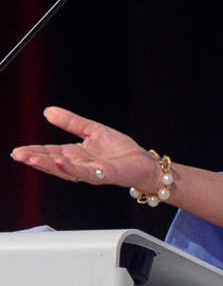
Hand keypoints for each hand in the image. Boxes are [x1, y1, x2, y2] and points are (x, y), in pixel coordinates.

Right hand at [11, 107, 160, 191]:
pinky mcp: (102, 174)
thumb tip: (49, 111)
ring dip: (47, 164)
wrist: (141, 162)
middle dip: (35, 159)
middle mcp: (79, 164)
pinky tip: (61, 162)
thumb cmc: (119, 150)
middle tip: (17, 155)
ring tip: (31, 159)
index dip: (34, 151)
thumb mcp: (93, 130)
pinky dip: (71, 168)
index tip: (18, 151)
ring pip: (65, 169)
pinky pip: (84, 171)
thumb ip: (72, 122)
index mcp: (76, 154)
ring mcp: (90, 170)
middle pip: (53, 161)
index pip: (51, 152)